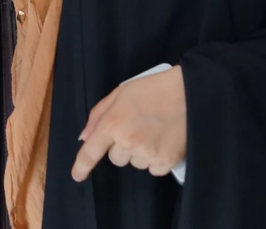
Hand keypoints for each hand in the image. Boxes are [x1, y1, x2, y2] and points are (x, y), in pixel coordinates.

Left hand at [72, 66, 186, 181]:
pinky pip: (153, 169)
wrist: (188, 94)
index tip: (77, 176)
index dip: (81, 167)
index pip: (90, 152)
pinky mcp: (167, 162)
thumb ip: (98, 116)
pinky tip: (163, 142)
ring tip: (152, 132)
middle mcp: (128, 142)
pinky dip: (156, 159)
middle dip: (121, 147)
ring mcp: (148, 154)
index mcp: (112, 124)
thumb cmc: (151, 89)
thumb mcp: (118, 94)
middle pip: (116, 159)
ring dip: (139, 153)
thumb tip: (85, 138)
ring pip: (135, 164)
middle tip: (136, 128)